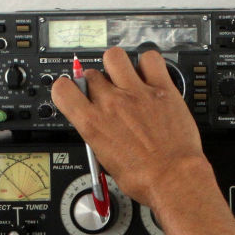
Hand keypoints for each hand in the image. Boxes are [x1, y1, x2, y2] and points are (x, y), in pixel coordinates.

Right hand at [51, 47, 208, 207]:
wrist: (172, 177)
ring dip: (115, 65)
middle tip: (106, 94)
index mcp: (92, 123)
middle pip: (90, 75)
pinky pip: (150, 58)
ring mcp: (136, 93)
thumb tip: (98, 125)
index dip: (66, 88)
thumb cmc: (142, 177)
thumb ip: (98, 134)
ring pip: (114, 57)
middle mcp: (111, 103)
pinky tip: (148, 75)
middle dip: (95, 83)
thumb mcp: (105, 160)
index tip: (73, 92)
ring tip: (123, 77)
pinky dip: (147, 63)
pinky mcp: (161, 89)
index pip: (62, 89)